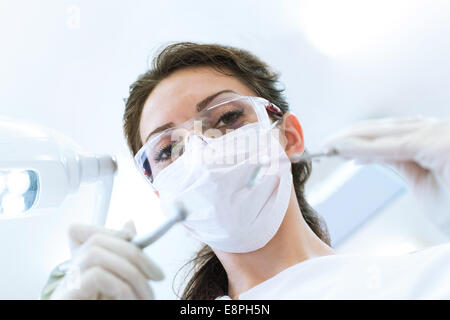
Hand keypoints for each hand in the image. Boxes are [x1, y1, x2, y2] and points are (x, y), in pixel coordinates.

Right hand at [50, 221, 163, 299]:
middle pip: (99, 240)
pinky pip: (98, 276)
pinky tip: (131, 301)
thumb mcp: (119, 281)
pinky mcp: (68, 293)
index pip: (86, 231)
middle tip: (157, 276)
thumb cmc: (103, 304)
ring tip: (146, 296)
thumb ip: (123, 255)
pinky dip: (122, 288)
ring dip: (131, 273)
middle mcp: (70, 267)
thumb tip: (130, 224)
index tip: (135, 239)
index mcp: (82, 261)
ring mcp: (67, 280)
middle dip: (135, 254)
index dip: (111, 231)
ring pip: (98, 254)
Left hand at [321, 117, 449, 197]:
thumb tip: (368, 154)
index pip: (390, 133)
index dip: (359, 138)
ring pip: (387, 133)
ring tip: (329, 146)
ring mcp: (442, 134)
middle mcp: (440, 129)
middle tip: (323, 146)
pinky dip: (366, 147)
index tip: (334, 147)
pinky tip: (343, 149)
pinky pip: (394, 147)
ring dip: (353, 138)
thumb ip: (399, 163)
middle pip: (386, 128)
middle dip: (351, 136)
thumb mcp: (423, 183)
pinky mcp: (440, 145)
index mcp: (436, 137)